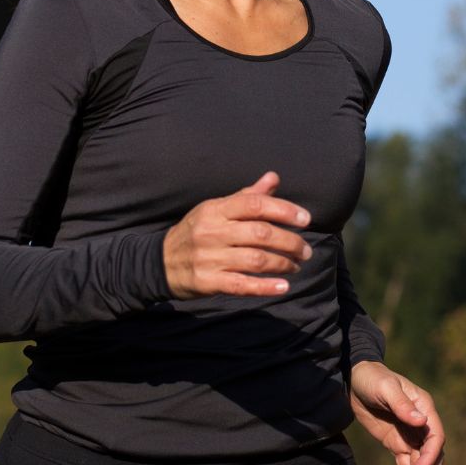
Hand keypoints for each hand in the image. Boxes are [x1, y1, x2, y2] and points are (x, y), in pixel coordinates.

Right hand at [161, 170, 313, 300]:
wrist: (159, 262)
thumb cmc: (196, 232)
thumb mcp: (215, 209)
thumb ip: (247, 196)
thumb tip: (274, 177)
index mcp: (216, 210)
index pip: (255, 205)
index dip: (284, 210)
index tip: (305, 219)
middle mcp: (212, 232)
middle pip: (261, 234)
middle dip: (290, 242)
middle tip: (306, 250)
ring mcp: (209, 258)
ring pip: (256, 260)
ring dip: (283, 264)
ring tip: (296, 266)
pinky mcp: (208, 282)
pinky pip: (242, 285)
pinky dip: (265, 287)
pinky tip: (283, 287)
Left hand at [348, 361, 443, 464]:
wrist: (354, 380)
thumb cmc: (373, 378)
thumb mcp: (386, 389)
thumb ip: (402, 405)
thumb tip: (422, 422)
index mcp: (424, 408)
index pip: (435, 437)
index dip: (430, 456)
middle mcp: (421, 424)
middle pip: (432, 454)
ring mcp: (410, 435)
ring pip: (421, 463)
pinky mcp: (397, 443)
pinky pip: (407, 464)